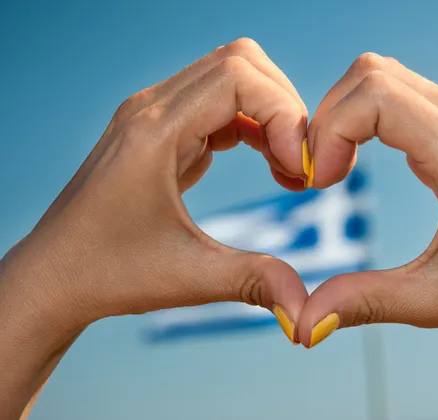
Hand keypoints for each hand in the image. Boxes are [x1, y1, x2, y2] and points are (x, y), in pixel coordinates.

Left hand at [0, 38, 308, 417]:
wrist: (56, 276)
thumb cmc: (108, 273)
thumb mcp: (188, 277)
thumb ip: (254, 281)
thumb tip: (308, 312)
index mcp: (154, 132)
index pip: (238, 77)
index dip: (284, 114)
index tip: (299, 169)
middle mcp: (152, 110)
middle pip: (240, 64)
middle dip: (284, 108)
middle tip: (299, 164)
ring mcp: (154, 116)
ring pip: (232, 79)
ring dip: (271, 116)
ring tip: (287, 170)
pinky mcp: (161, 132)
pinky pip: (219, 105)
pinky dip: (254, 126)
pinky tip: (267, 164)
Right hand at [297, 53, 437, 358]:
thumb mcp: (433, 302)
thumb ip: (364, 302)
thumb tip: (304, 320)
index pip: (375, 96)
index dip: (330, 131)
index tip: (319, 182)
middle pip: (373, 74)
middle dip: (328, 118)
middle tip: (319, 173)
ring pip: (385, 77)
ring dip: (345, 114)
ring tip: (334, 166)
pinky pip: (400, 95)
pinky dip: (364, 118)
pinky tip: (357, 159)